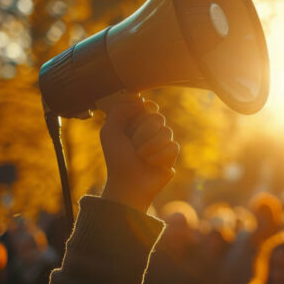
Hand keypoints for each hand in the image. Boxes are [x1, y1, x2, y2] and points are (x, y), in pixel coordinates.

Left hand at [96, 92, 178, 212]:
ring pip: (166, 131)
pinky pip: (173, 146)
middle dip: (143, 131)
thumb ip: (119, 111)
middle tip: (133, 144)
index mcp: (136, 122)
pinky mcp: (171, 155)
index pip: (148, 105)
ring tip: (141, 156)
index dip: (144, 109)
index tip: (136, 118)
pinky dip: (159, 156)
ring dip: (150, 145)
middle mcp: (151, 130)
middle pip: (158, 117)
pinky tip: (151, 164)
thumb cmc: (117, 159)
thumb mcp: (110, 132)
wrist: (127, 184)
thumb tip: (140, 99)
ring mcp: (162, 142)